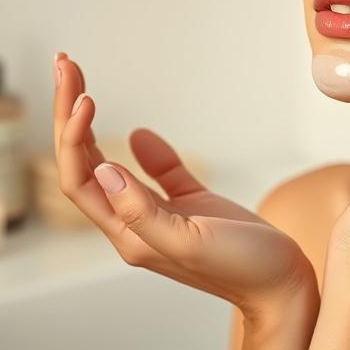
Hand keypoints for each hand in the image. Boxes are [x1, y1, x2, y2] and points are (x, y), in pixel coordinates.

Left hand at [52, 54, 315, 315]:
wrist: (284, 285)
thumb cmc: (244, 269)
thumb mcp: (190, 243)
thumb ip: (144, 210)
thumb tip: (106, 169)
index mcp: (130, 234)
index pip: (81, 179)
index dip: (74, 136)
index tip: (86, 96)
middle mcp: (136, 221)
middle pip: (85, 162)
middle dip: (69, 113)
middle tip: (65, 64)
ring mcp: (159, 212)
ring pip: (109, 161)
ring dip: (90, 122)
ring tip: (80, 80)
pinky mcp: (186, 205)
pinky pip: (155, 172)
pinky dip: (144, 147)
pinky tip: (140, 132)